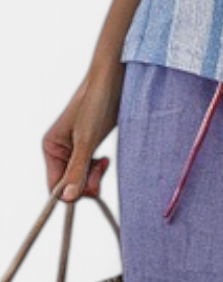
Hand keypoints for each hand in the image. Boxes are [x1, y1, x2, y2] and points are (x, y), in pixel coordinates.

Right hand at [42, 57, 125, 202]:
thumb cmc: (97, 105)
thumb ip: (77, 170)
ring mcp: (73, 151)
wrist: (112, 84)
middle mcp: (59, 151)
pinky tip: (105, 160)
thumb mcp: (86, 141)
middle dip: (86, 183)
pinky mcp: (88, 149)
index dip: (72, 192)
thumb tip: (69, 198)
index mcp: (51, 148)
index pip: (55, 186)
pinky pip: (90, 171)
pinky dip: (98, 170)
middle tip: (101, 168)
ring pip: (81, 179)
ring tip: (103, 162)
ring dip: (94, 177)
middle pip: (70, 185)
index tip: (92, 185)